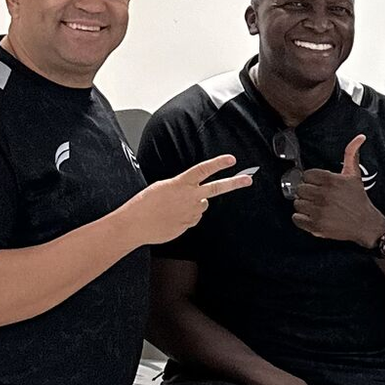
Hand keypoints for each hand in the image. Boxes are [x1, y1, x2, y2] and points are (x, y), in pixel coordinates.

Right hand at [126, 154, 245, 244]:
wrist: (135, 224)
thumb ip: (182, 188)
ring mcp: (192, 212)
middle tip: (248, 179)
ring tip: (173, 208)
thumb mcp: (162, 187)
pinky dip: (186, 217)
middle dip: (234, 182)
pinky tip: (171, 217)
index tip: (231, 160)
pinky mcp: (190, 224)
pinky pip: (193, 218)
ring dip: (193, 205)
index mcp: (180, 183)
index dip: (218, 164)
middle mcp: (190, 197)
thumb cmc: (144, 205)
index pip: (203, 170)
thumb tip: (198, 196)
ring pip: (202, 205)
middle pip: (217, 187)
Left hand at [292, 134, 384, 246]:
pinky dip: (301, 219)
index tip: (319, 186)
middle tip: (317, 197)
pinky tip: (311, 217)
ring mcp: (319, 211)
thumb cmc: (358, 199)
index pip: (306, 175)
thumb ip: (351, 154)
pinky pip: (297, 219)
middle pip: (300, 189)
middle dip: (308, 193)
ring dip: (304, 206)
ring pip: (297, 203)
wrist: (366, 224)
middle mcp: (324, 195)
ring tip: (316, 207)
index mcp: (330, 180)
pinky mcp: (317, 225)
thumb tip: (360, 137)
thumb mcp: (354, 175)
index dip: (312, 181)